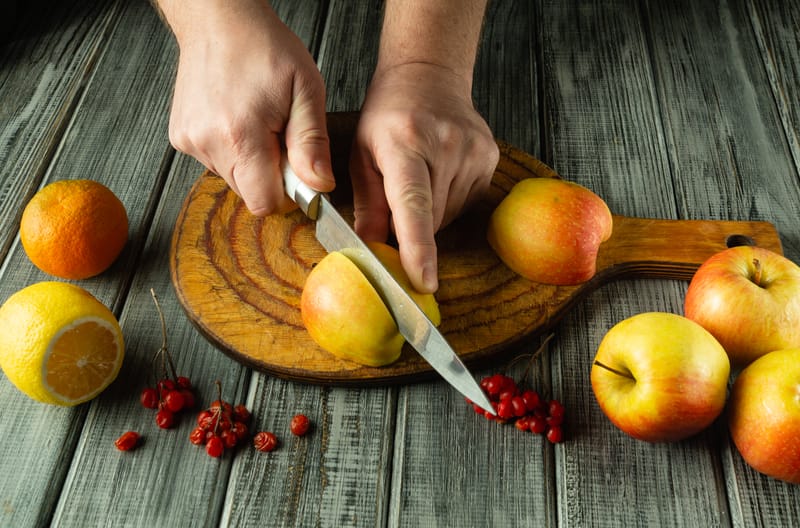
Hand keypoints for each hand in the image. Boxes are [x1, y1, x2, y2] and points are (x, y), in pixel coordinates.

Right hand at [164, 1, 334, 214]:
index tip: (296, 169)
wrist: (219, 20)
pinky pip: (215, 162)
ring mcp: (190, 141)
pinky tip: (237, 119)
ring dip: (251, 162)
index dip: (287, 194)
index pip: (264, 202)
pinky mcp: (180, 137)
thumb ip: (313, 143)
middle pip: (249, 193)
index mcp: (241, 135)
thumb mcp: (306, 90)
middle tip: (279, 135)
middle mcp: (208, 142)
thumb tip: (320, 186)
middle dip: (271, 175)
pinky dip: (231, 149)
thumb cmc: (264, 47)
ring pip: (232, 178)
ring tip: (257, 121)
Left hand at [350, 63, 498, 292]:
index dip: (418, 248)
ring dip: (430, 214)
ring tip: (420, 177)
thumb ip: (368, 206)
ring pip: (449, 217)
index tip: (423, 282)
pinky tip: (439, 174)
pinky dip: (448, 201)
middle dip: (411, 227)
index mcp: (406, 143)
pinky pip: (465, 204)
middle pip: (431, 220)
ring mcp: (474, 152)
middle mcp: (446, 146)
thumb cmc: (387, 118)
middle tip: (395, 200)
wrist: (428, 77)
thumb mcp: (362, 155)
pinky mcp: (490, 158)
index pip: (414, 204)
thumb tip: (371, 251)